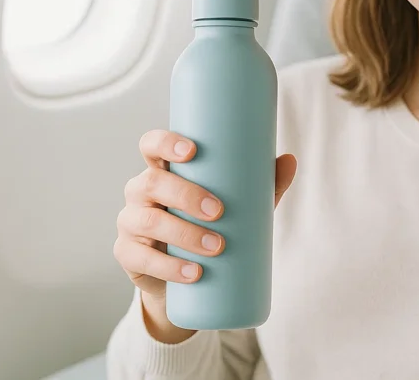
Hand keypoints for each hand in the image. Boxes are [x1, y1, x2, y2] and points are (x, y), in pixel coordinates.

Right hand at [113, 129, 296, 341]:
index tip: (192, 151)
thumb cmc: (212, 225)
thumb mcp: (238, 203)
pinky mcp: (128, 255)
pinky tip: (192, 273)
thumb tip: (291, 159)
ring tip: (216, 247)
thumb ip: (263, 183)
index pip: (151, 145)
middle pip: (151, 182)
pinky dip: (169, 267)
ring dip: (183, 233)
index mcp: (164, 169)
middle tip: (219, 212)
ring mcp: (130, 222)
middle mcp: (141, 191)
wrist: (188, 276)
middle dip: (185, 195)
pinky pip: (140, 258)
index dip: (164, 142)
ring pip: (147, 221)